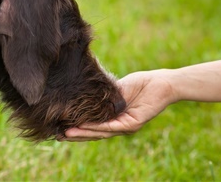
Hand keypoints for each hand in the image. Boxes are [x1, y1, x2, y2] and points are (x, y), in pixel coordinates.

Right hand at [59, 70, 176, 141]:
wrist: (161, 83)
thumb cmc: (140, 84)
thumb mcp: (116, 90)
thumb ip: (103, 96)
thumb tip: (85, 95)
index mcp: (115, 119)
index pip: (95, 127)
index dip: (79, 129)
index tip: (62, 129)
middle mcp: (120, 126)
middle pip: (96, 134)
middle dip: (78, 135)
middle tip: (60, 136)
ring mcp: (126, 127)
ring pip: (102, 132)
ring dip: (84, 133)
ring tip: (67, 133)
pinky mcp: (133, 124)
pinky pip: (112, 127)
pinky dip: (98, 127)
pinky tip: (84, 126)